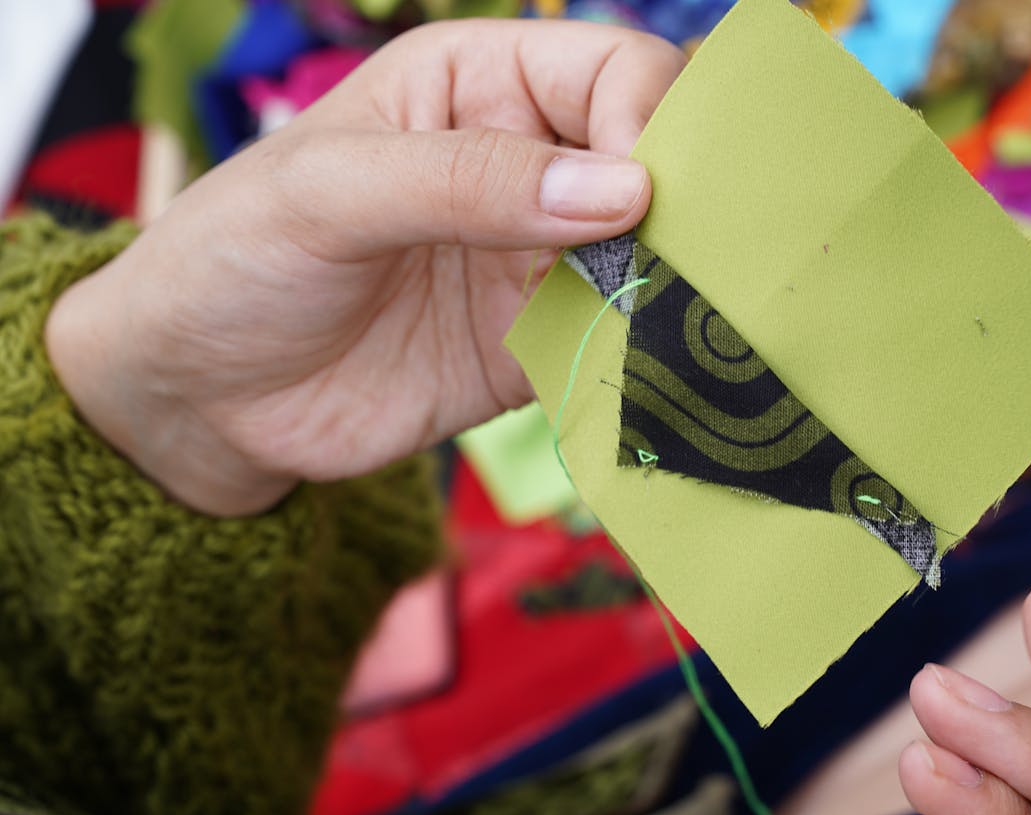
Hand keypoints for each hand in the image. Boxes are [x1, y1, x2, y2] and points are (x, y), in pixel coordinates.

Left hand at [46, 20, 684, 515]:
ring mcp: (538, 259)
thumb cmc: (236, 257)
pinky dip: (647, 357)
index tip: (648, 194)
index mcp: (478, 84)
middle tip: (701, 263)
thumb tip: (625, 190)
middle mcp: (526, 165)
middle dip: (692, 205)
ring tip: (686, 325)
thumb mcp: (330, 194)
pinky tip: (656, 375)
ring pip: (655, 255)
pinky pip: (620, 342)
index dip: (651, 121)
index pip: (614, 72)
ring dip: (678, 288)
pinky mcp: (540, 345)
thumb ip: (466, 181)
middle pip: (658, 160)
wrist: (202, 398)